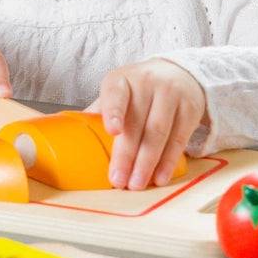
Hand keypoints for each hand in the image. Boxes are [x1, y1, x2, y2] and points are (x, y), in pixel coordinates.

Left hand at [89, 59, 205, 190]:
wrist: (178, 74)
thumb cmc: (138, 90)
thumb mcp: (117, 93)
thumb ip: (99, 113)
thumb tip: (67, 137)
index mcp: (121, 80)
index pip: (116, 94)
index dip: (114, 112)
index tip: (112, 130)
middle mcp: (147, 83)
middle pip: (137, 123)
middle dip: (127, 155)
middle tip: (118, 180)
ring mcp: (170, 94)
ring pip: (158, 133)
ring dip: (146, 163)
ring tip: (136, 183)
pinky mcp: (190, 109)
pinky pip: (178, 139)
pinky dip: (168, 162)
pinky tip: (159, 177)